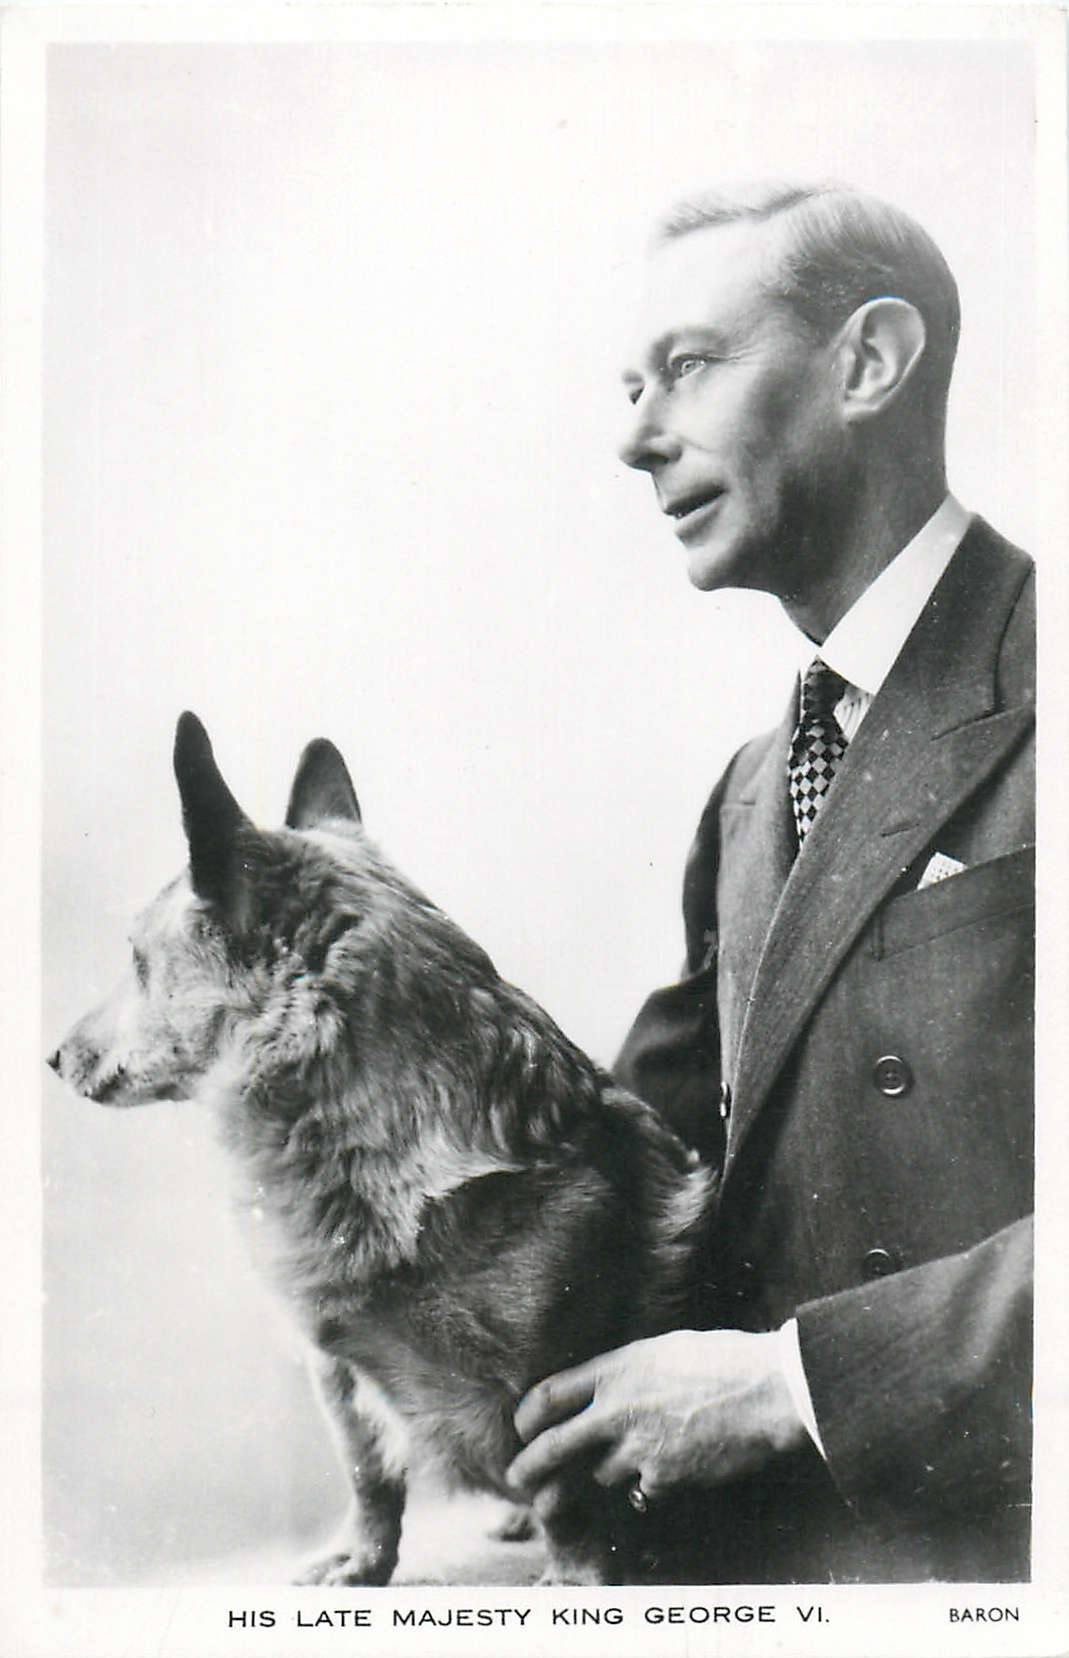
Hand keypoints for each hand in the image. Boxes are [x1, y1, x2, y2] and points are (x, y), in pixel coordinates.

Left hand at [507, 1328, 806, 1501]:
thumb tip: (600, 1388)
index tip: (523, 1427)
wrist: (767, 1391)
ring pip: (600, 1474)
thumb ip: (625, 1371)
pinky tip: (674, 1467)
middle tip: (517, 1479)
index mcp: (616, 1369)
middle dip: (529, 1466)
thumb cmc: (723, 1360)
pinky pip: (641, 1491)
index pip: (549, 1394)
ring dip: (609, 1471)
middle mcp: (618, 1409)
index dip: (528, 1415)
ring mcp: (639, 1448)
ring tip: (638, 1455)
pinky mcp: (663, 1478)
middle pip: (554, 1446)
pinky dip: (649, 1485)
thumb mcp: (662, 1350)